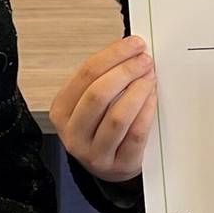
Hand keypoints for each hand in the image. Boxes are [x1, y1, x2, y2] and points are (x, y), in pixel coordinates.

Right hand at [51, 35, 156, 182]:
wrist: (109, 168)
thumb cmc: (99, 129)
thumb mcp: (89, 104)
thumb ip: (101, 79)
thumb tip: (128, 49)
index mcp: (61, 111)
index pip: (85, 75)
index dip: (112, 55)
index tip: (133, 44)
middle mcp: (73, 134)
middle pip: (98, 95)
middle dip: (125, 71)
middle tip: (144, 60)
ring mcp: (95, 153)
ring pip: (117, 116)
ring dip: (137, 90)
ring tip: (149, 77)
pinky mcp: (118, 165)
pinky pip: (135, 134)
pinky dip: (146, 112)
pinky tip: (152, 98)